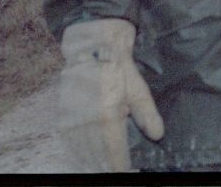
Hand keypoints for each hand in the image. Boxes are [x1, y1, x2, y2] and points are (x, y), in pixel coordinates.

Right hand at [58, 18, 164, 171]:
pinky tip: (90, 158)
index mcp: (106, 118)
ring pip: (83, 156)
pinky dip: (81, 154)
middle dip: (109, 168)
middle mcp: (85, 125)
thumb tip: (157, 135)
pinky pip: (71, 145)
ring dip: (94, 164)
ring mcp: (71, 123)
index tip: (131, 172)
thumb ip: (147, 114)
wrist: (90, 48)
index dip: (123, 169)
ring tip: (106, 167)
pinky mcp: (62, 119)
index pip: (114, 157)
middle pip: (97, 161)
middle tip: (121, 170)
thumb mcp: (138, 89)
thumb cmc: (117, 68)